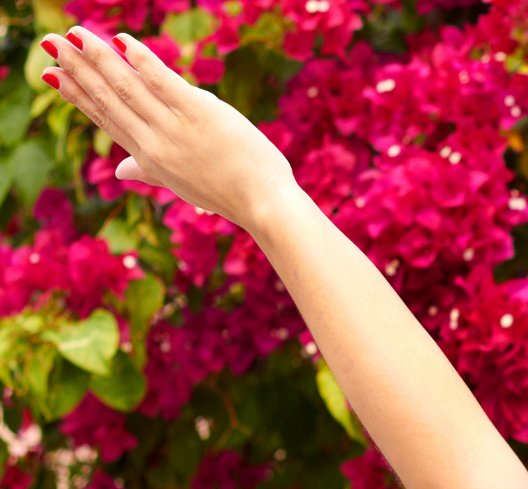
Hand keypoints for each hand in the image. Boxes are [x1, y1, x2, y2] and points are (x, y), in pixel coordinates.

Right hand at [39, 26, 299, 233]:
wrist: (263, 203)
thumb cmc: (228, 192)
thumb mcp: (182, 183)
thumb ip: (148, 170)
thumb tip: (121, 172)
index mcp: (148, 156)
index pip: (105, 119)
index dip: (76, 95)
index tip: (52, 74)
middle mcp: (154, 141)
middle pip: (108, 99)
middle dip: (78, 69)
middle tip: (52, 42)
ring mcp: (175, 127)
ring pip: (128, 87)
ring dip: (99, 58)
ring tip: (75, 34)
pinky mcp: (199, 113)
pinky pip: (164, 81)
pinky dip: (142, 59)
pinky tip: (124, 41)